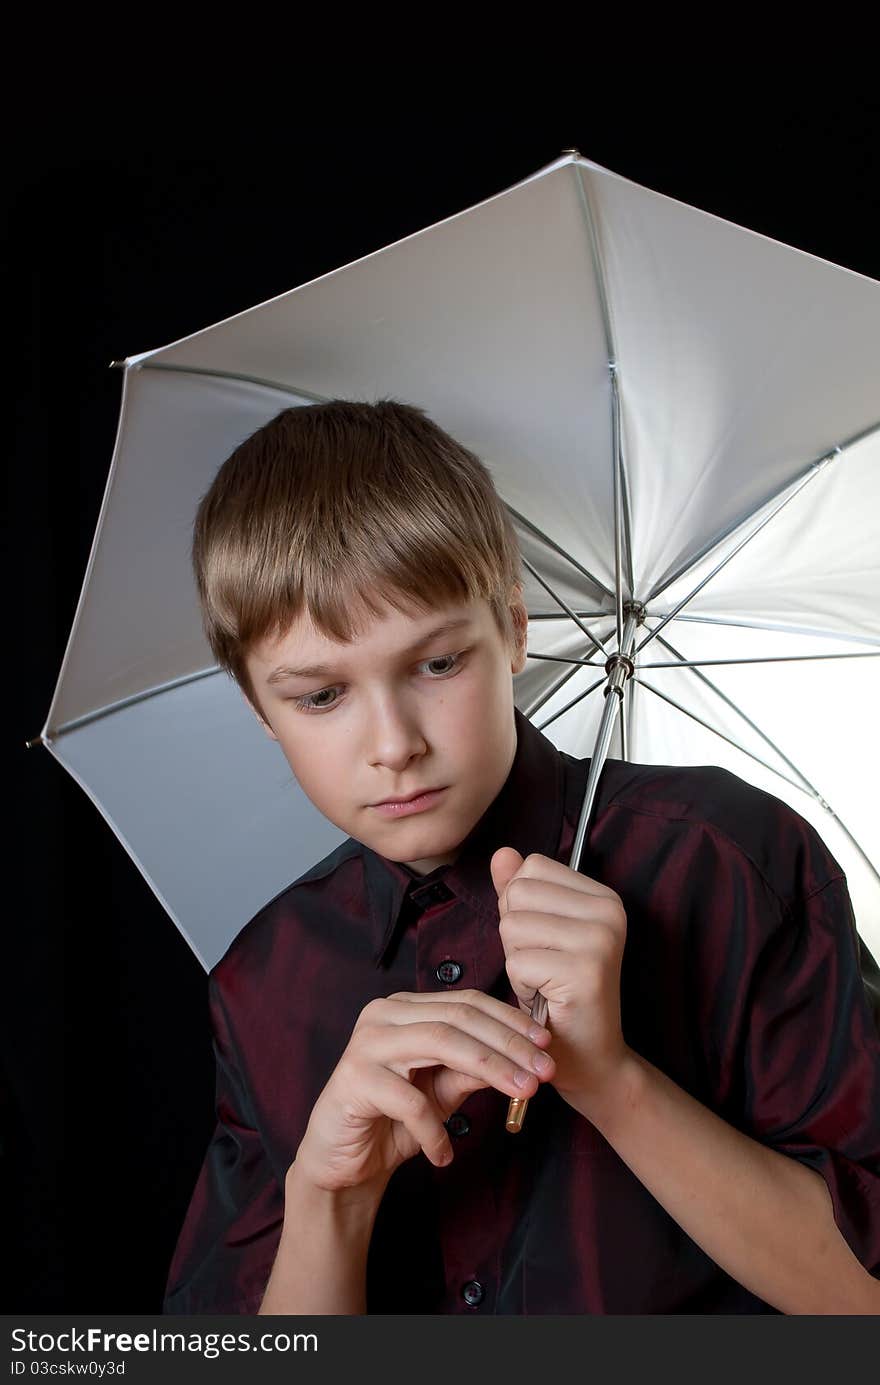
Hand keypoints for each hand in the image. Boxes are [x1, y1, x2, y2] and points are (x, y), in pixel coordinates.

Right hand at [293, 989, 556, 1192]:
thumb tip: (526, 1055)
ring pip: (440, 1042)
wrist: (341, 1162)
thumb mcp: (444, 1091)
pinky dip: (434, 1129)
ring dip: (489, 1069)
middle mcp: (383, 1014)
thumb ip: (476, 1068)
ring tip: (520, 1095)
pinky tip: (445, 1154)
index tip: (548, 1046)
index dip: (510, 1022)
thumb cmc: (394, 1120)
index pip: (467, 1002)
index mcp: (406, 1008)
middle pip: (458, 1018)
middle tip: (544, 1073)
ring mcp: (366, 1043)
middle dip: (508, 1044)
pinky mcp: (353, 1079)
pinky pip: (409, 1100)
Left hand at [491, 847, 631, 1119]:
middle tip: (543, 966)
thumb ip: (519, 892)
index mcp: (603, 896)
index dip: (520, 906)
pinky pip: (517, 961)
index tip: (545, 941)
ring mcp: (600, 939)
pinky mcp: (585, 970)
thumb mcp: (537, 934)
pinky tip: (546, 998)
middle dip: (515, 934)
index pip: (531, 868)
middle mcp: (609, 911)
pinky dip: (521, 984)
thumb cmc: (559, 995)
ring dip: (516, 960)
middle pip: (518, 894)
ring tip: (545, 981)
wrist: (589, 1058)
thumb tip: (502, 853)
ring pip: (513, 926)